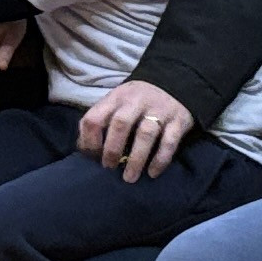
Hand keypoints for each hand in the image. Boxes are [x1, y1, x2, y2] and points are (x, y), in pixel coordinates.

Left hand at [76, 80, 195, 183]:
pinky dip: (160, 159)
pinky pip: (169, 142)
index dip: (90, 140)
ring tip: (129, 178)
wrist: (175, 82)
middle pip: (120, 124)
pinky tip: (152, 173)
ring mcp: (159, 110)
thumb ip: (101, 120)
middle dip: (112, 149)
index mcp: (116, 98)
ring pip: (145, 134)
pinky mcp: (178, 120)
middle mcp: (136, 102)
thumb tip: (83, 149)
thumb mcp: (116, 102)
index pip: (95, 117)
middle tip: (109, 168)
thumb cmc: (137, 101)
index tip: (92, 157)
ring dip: (136, 159)